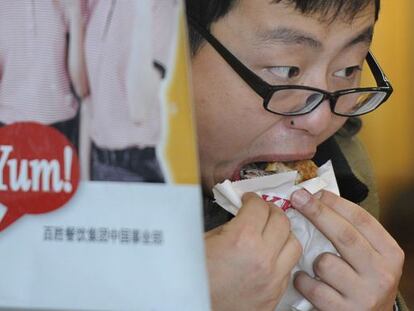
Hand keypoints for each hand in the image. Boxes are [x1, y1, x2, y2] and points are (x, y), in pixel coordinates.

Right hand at [205, 192, 301, 310]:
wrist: (194, 307)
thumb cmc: (193, 277)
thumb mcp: (204, 241)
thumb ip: (228, 225)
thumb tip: (242, 216)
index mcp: (241, 239)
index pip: (259, 206)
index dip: (252, 199)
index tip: (248, 200)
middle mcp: (262, 258)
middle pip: (282, 221)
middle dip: (270, 211)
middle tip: (260, 211)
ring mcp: (272, 279)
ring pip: (294, 244)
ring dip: (282, 234)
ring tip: (269, 233)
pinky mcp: (274, 295)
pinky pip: (288, 268)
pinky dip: (281, 258)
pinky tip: (267, 257)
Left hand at [290, 189, 403, 310]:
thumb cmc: (363, 282)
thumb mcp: (369, 257)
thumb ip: (351, 233)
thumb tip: (317, 201)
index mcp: (390, 254)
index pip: (361, 219)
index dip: (334, 203)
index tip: (314, 192)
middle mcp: (382, 274)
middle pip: (344, 235)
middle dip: (317, 212)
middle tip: (297, 197)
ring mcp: (364, 295)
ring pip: (324, 262)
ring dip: (311, 260)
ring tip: (315, 268)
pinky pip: (311, 285)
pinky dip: (303, 280)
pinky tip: (308, 282)